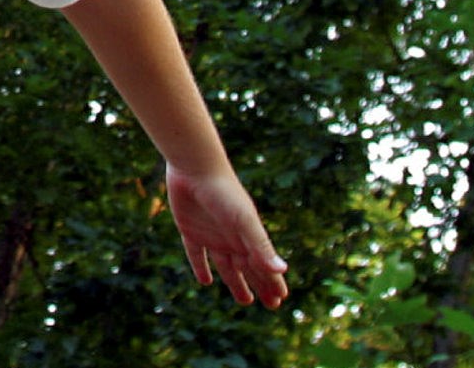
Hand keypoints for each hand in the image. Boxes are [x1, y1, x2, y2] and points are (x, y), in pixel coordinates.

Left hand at [165, 164, 288, 308]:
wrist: (195, 168)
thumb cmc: (224, 192)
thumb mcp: (244, 221)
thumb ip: (261, 245)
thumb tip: (282, 270)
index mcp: (247, 237)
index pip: (264, 266)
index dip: (273, 283)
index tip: (281, 300)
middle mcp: (232, 238)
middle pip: (249, 269)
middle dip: (261, 286)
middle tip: (271, 305)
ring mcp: (212, 235)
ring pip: (227, 266)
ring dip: (236, 282)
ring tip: (245, 300)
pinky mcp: (191, 230)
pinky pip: (197, 254)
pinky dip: (201, 267)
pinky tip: (205, 281)